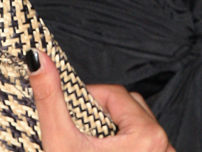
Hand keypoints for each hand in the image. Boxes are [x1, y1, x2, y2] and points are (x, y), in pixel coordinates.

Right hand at [26, 49, 174, 151]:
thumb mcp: (61, 144)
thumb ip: (50, 98)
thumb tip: (38, 59)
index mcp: (147, 136)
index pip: (112, 93)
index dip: (85, 99)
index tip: (68, 115)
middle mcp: (164, 148)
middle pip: (127, 109)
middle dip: (101, 115)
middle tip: (77, 134)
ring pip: (137, 129)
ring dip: (113, 133)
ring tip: (89, 148)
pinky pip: (143, 148)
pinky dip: (123, 149)